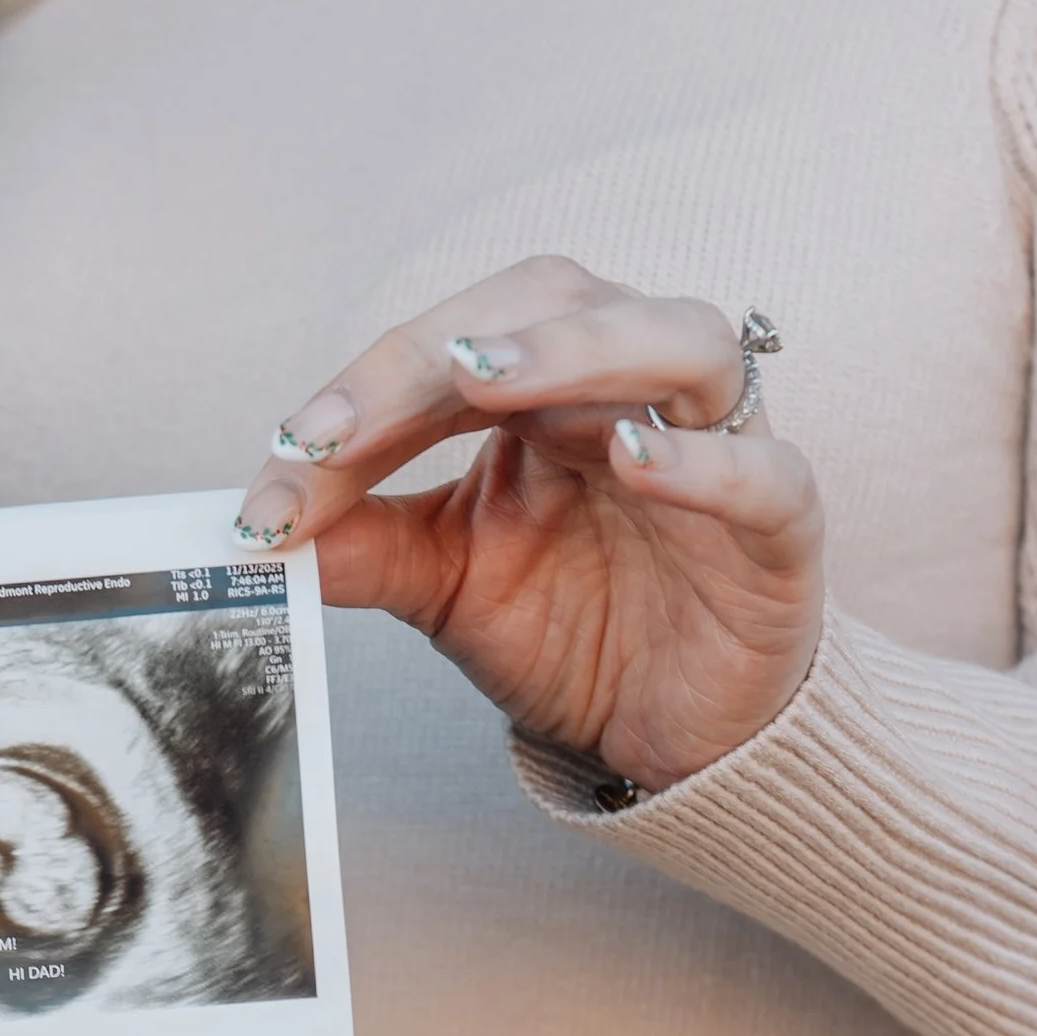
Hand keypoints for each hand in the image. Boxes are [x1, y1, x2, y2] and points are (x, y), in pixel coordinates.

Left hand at [235, 257, 824, 791]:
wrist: (669, 733)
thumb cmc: (574, 630)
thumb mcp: (445, 586)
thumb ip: (362, 547)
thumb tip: (255, 531)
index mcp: (548, 389)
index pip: (453, 346)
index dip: (363, 393)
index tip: (282, 463)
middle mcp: (634, 391)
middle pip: (556, 302)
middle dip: (443, 347)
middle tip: (351, 421)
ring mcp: (719, 446)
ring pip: (677, 341)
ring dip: (576, 347)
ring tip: (483, 376)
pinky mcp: (781, 528)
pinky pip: (762, 471)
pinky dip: (703, 462)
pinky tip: (637, 462)